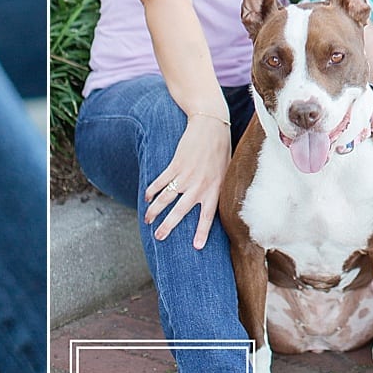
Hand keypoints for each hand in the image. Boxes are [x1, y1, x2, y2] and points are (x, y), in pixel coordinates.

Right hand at [144, 112, 231, 247]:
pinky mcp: (176, 164)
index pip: (207, 216)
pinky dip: (151, 190)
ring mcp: (186, 175)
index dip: (202, 232)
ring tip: (147, 219)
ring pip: (166, 198)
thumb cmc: (221, 150)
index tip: (196, 247)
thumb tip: (216, 206)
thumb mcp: (226, 172)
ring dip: (154, 210)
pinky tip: (146, 197)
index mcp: (214, 189)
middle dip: (168, 226)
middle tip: (159, 237)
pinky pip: (160, 181)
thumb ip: (218, 189)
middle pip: (180, 211)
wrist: (211, 125)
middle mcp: (199, 186)